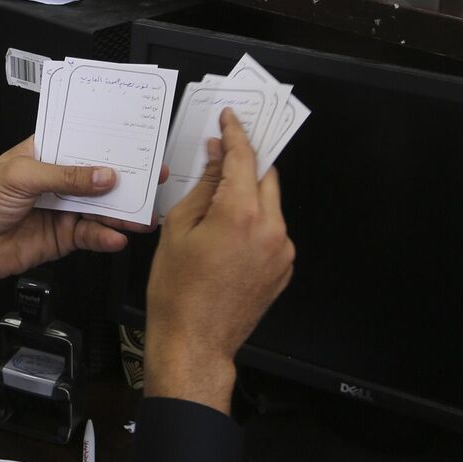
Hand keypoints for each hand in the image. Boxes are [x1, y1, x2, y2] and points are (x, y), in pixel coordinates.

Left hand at [0, 138, 155, 311]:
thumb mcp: (20, 174)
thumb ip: (65, 175)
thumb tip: (102, 175)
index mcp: (47, 154)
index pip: (84, 143)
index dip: (110, 142)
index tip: (137, 140)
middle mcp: (59, 180)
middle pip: (100, 176)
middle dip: (127, 177)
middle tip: (153, 177)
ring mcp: (64, 208)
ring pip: (102, 208)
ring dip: (124, 212)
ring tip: (143, 215)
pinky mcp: (64, 236)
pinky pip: (92, 235)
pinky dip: (106, 237)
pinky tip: (116, 236)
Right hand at [143, 109, 291, 414]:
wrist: (194, 342)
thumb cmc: (178, 291)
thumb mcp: (179, 228)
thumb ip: (205, 186)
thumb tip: (217, 157)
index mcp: (241, 213)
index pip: (245, 158)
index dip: (236, 133)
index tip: (232, 119)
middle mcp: (271, 229)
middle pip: (265, 177)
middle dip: (246, 164)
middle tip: (227, 154)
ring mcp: (282, 251)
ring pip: (271, 205)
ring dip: (250, 196)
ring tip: (219, 207)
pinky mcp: (283, 268)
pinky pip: (272, 232)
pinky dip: (255, 224)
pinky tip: (229, 236)